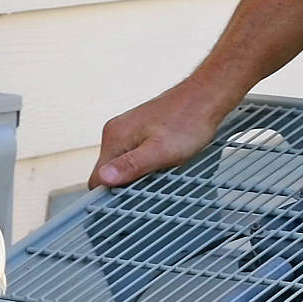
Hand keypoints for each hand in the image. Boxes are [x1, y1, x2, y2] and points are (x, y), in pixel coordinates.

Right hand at [88, 84, 229, 188]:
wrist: (205, 98)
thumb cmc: (188, 122)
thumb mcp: (161, 151)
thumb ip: (131, 165)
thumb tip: (104, 178)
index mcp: (115, 137)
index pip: (97, 177)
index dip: (110, 195)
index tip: (128, 204)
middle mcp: (116, 132)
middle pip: (108, 172)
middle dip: (125, 185)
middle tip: (149, 190)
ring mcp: (127, 129)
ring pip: (121, 164)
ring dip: (135, 176)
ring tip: (158, 176)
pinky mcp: (139, 130)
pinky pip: (132, 155)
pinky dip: (143, 165)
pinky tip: (160, 165)